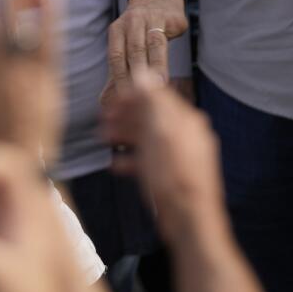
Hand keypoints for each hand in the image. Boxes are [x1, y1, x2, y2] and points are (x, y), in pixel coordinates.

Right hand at [101, 70, 223, 240]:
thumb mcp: (160, 132)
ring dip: (125, 135)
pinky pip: (150, 159)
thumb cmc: (173, 175)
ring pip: (149, 137)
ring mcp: (181, 155)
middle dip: (126, 116)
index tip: (110, 101)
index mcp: (186, 120)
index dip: (132, 96)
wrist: (190, 219)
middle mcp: (187, 134)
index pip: (157, 97)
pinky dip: (133, 158)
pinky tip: (116, 165)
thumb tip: (144, 72)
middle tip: (102, 119)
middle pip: (151, 117)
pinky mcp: (174, 174)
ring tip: (104, 140)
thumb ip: (152, 101)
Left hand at [103, 0, 186, 104]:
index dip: (119, 78)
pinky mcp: (169, 19)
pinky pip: (167, 38)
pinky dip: (166, 56)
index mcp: (117, 30)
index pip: (116, 57)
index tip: (123, 99)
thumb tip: (104, 100)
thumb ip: (119, 70)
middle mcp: (131, 22)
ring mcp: (151, 18)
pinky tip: (168, 72)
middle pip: (133, 52)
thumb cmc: (141, 29)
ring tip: (156, 87)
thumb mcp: (127, 43)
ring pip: (151, 45)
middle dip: (136, 75)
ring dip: (153, 67)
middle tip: (139, 98)